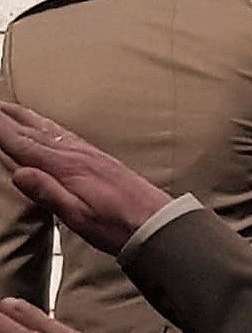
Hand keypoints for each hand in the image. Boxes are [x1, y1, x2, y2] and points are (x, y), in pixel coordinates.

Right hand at [0, 105, 169, 256]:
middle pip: (34, 131)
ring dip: (26, 117)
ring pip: (50, 130)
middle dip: (9, 116)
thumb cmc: (116, 224)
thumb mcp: (77, 216)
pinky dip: (48, 126)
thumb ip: (48, 193)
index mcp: (67, 168)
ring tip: (8, 108)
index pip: (24, 145)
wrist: (155, 221)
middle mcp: (77, 154)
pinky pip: (66, 135)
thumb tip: (18, 173)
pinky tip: (45, 127)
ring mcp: (88, 153)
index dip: (1, 130)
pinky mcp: (98, 157)